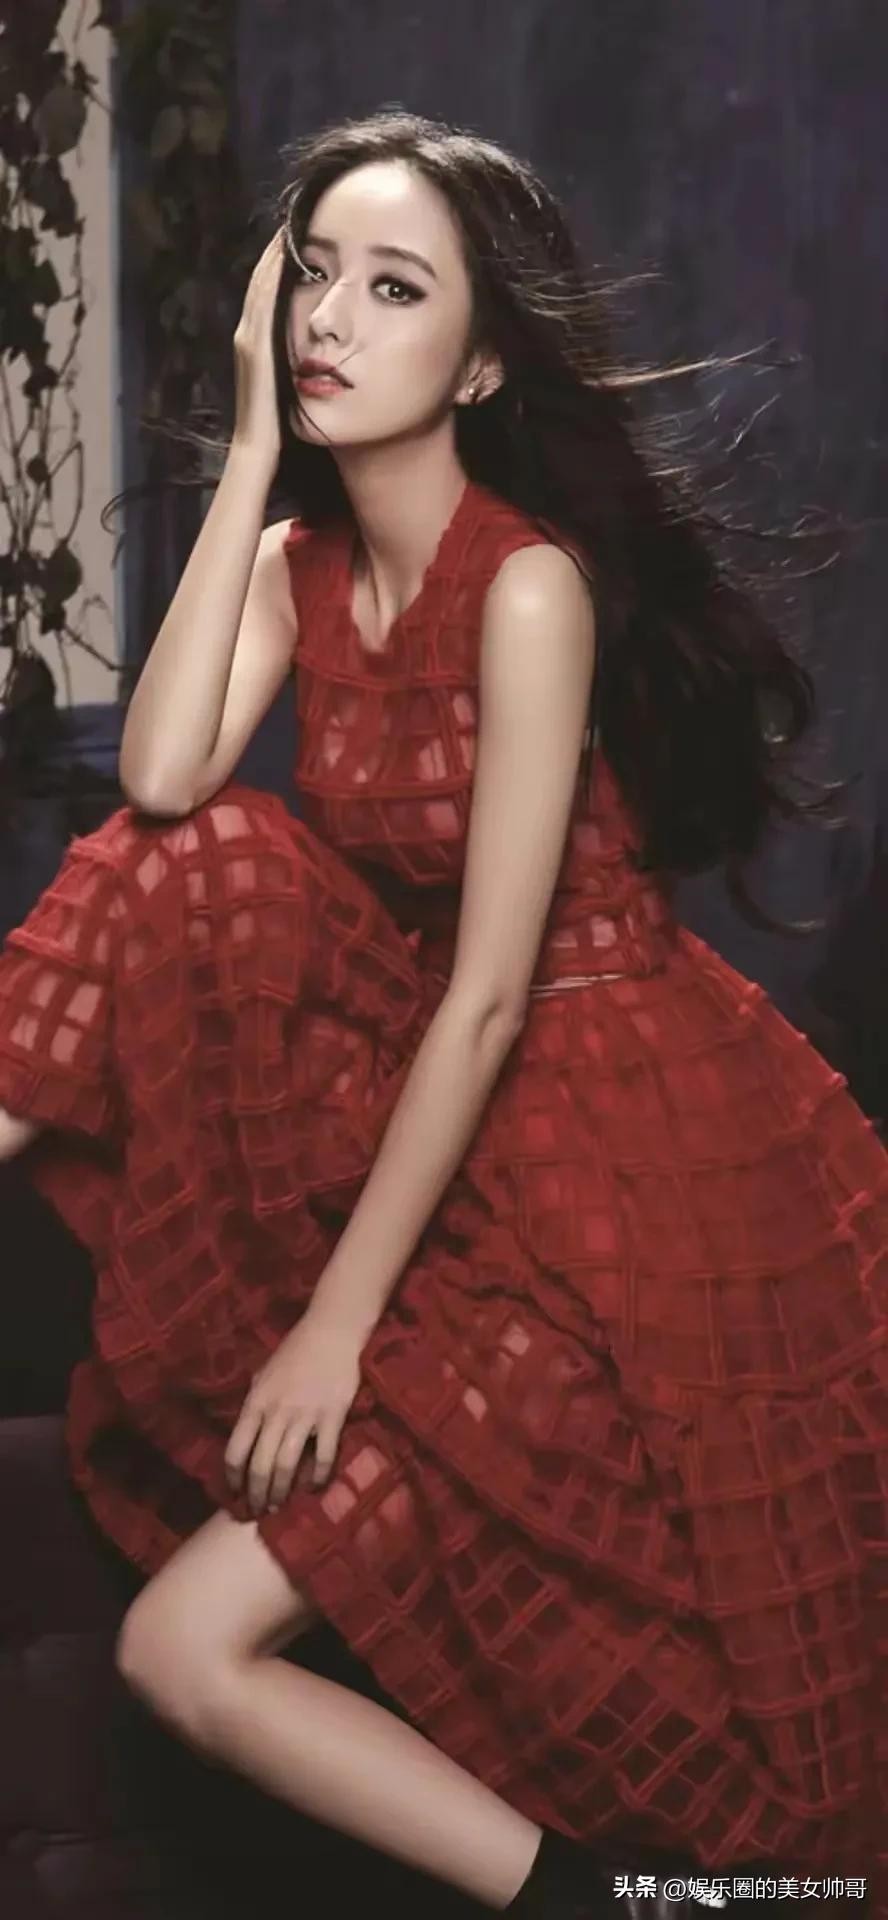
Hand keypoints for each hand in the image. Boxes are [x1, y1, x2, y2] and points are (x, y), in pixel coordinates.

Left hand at [224, 1313, 362, 1516]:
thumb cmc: (295, 1351)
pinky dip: (319, 1477)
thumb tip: (249, 1429)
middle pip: (259, 1465)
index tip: (236, 1492)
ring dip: (281, 1491)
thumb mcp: (263, 1374)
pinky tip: (314, 1487)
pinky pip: (324, 1456)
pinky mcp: (332, 1417)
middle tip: (259, 1509)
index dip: (233, 1477)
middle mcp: (276, 1413)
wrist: (330, 1332)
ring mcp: (305, 1416)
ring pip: (287, 1466)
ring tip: (280, 1505)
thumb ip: (256, 1402)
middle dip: (257, 1493)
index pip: (236, 1450)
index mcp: (256, 1403)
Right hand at [231, 230, 285, 466]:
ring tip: (292, 225)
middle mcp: (247, 335)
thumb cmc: (275, 429)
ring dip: (275, 255)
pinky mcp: (256, 348)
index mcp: (255, 343)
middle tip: (294, 218)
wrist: (257, 452)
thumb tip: (315, 354)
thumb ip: (293, 366)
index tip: (298, 239)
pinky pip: (266, 302)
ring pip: (261, 285)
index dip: (279, 265)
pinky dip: (275, 275)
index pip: (266, 294)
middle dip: (277, 251)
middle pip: (261, 281)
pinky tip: (289, 254)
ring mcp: (249, 340)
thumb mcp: (286, 388)